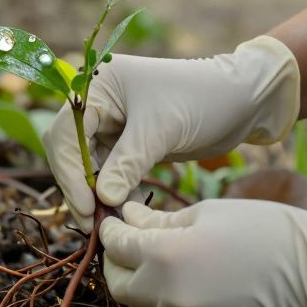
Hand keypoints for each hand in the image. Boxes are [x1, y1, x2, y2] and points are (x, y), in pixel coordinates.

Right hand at [41, 35, 300, 229]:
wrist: (240, 100)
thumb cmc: (202, 100)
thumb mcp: (161, 130)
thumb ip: (127, 163)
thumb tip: (101, 199)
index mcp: (98, 84)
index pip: (66, 132)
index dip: (71, 170)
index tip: (88, 205)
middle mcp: (98, 101)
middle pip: (69, 149)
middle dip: (78, 184)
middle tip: (92, 221)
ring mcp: (110, 122)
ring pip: (85, 163)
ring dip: (93, 191)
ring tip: (106, 221)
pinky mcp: (126, 141)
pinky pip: (106, 169)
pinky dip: (109, 189)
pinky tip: (117, 210)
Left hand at [99, 200, 306, 306]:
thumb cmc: (265, 230)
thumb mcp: (207, 214)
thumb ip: (159, 221)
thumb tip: (127, 217)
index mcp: (165, 256)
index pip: (116, 245)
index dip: (111, 229)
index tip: (115, 220)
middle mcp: (169, 297)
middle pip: (119, 285)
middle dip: (118, 262)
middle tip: (130, 243)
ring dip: (141, 287)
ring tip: (159, 265)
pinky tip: (189, 286)